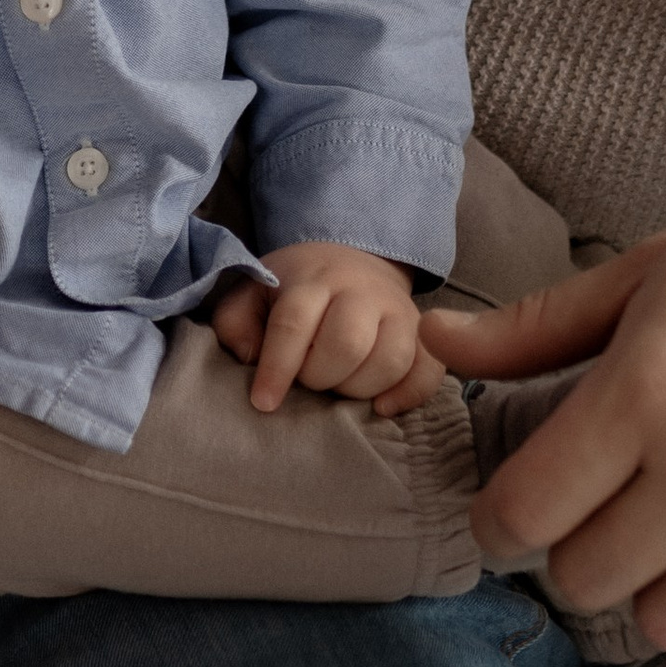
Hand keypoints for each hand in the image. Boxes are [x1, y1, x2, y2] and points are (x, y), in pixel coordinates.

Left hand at [209, 240, 442, 412]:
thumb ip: (236, 322)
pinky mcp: (422, 334)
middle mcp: (361, 290)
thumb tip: (249, 357)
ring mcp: (399, 311)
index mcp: (313, 278)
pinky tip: (380, 408)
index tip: (264, 402)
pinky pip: (428, 372)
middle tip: (307, 380)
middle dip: (320, 376)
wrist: (351, 258)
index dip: (278, 367)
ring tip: (338, 386)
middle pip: (348, 344)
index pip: (295, 323)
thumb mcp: (254, 292)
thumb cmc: (294, 288)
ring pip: (390, 360)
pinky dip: (408, 395)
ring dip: (358, 388)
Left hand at [418, 165, 665, 646]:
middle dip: (581, 546)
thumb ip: (535, 328)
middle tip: (611, 502)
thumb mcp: (650, 271)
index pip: (523, 516)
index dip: (504, 517)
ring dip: (662, 580)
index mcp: (646, 394)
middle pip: (585, 581)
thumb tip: (432, 341)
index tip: (520, 504)